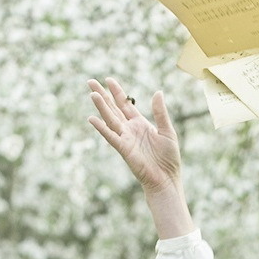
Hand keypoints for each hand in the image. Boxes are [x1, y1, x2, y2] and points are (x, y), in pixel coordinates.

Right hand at [87, 78, 180, 192]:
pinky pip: (111, 137)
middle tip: (90, 82)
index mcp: (140, 123)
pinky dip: (102, 128)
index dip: (117, 92)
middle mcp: (130, 129)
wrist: (166, 178)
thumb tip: (158, 92)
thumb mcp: (167, 131)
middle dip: (102, 95)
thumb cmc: (168, 158)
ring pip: (110, 119)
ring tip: (92, 94)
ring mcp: (125, 139)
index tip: (108, 80)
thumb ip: (160, 112)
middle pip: (113, 108)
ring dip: (101, 107)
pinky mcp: (124, 149)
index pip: (125, 104)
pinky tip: (92, 119)